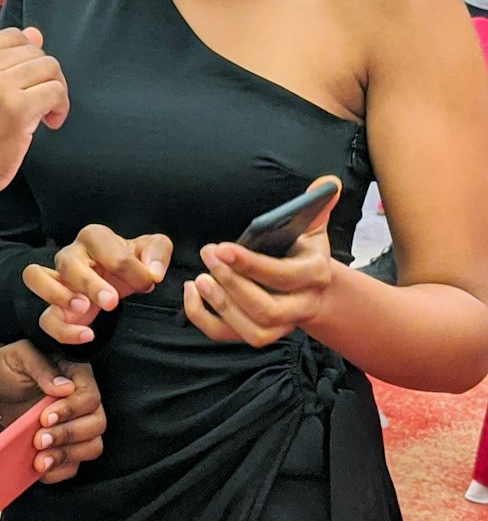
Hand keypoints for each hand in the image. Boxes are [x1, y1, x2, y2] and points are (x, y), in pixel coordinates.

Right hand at [0, 26, 68, 204]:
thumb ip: (0, 58)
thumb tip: (34, 33)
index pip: (13, 36)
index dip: (28, 59)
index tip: (24, 84)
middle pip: (34, 51)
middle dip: (43, 76)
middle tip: (38, 102)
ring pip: (49, 67)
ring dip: (55, 91)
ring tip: (44, 112)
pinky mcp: (16, 107)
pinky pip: (56, 90)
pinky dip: (60, 107)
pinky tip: (49, 122)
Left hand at [0, 340, 105, 483]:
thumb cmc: (8, 366)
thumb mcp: (20, 357)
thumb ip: (41, 367)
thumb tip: (64, 388)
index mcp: (76, 377)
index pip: (89, 398)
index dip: (70, 411)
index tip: (44, 417)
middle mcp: (81, 403)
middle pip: (96, 425)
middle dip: (68, 435)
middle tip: (38, 439)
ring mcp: (74, 426)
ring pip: (91, 447)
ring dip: (66, 455)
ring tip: (39, 459)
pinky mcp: (62, 446)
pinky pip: (74, 465)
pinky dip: (59, 470)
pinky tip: (41, 467)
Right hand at [23, 224, 173, 346]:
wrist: (121, 281)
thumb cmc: (132, 264)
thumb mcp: (151, 251)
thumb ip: (158, 253)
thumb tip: (153, 272)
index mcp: (94, 237)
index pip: (103, 244)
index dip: (127, 266)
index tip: (148, 282)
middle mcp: (71, 255)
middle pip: (67, 261)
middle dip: (88, 282)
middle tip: (111, 301)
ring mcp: (57, 280)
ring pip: (36, 277)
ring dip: (58, 294)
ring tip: (84, 309)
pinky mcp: (55, 308)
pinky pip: (45, 318)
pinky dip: (62, 329)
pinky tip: (86, 335)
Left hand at [181, 176, 341, 346]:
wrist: (313, 288)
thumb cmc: (303, 252)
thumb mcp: (312, 228)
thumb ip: (316, 207)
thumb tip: (328, 184)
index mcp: (315, 276)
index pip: (283, 276)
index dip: (251, 265)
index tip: (222, 247)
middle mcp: (301, 307)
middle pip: (266, 310)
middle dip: (232, 284)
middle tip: (208, 255)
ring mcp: (280, 326)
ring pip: (251, 331)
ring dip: (220, 305)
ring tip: (200, 278)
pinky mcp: (257, 333)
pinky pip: (227, 336)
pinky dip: (204, 318)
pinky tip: (192, 292)